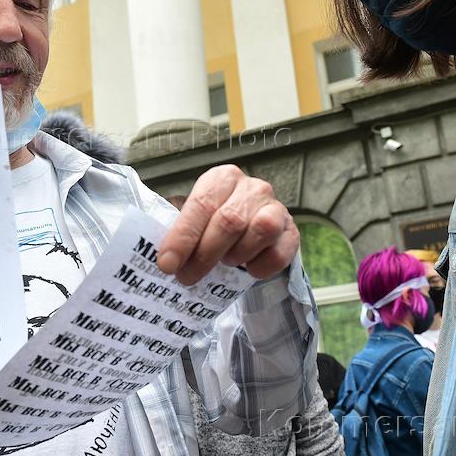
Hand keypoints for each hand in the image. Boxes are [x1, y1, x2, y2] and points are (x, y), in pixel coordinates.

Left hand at [156, 165, 298, 284]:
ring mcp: (276, 208)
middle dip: (204, 254)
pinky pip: (279, 253)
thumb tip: (164, 259)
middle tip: (187, 277)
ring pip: (260, 230)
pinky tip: (248, 268)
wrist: (250, 230)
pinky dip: (260, 267)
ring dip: (237, 254)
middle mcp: (251, 188)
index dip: (182, 237)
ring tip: (226, 262)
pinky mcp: (292, 232)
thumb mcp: (194, 220)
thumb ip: (179, 230)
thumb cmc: (214, 224)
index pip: (201, 205)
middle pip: (229, 220)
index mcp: (221, 178)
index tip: (167, 264)